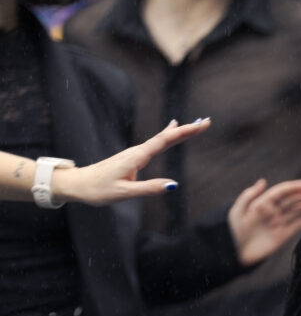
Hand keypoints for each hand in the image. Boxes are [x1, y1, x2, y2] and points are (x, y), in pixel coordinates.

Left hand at [51, 119, 210, 204]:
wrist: (78, 184)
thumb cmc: (98, 189)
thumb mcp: (124, 193)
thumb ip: (149, 189)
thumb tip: (173, 185)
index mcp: (136, 157)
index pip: (164, 141)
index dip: (184, 132)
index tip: (200, 125)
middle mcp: (137, 152)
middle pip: (166, 137)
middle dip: (187, 130)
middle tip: (206, 122)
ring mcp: (135, 153)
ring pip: (162, 138)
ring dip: (181, 132)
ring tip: (196, 124)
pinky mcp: (134, 157)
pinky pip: (156, 143)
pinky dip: (168, 135)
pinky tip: (172, 128)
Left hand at [227, 178, 300, 265]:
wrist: (235, 253)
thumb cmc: (234, 230)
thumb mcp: (237, 211)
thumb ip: (249, 196)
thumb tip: (263, 181)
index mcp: (263, 203)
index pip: (282, 192)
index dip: (295, 187)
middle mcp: (273, 211)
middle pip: (292, 200)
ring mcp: (279, 223)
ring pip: (297, 211)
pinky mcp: (283, 235)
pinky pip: (297, 225)